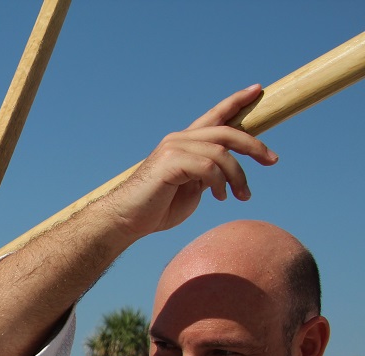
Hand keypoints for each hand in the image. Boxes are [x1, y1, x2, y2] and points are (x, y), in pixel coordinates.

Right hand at [102, 85, 278, 239]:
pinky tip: (219, 197)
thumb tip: (225, 172)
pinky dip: (220, 183)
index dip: (236, 102)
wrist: (126, 220)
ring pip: (222, 153)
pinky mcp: (170, 162)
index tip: (257, 90)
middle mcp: (178, 139)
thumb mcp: (191, 188)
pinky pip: (209, 167)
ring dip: (238, 176)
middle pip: (227, 132)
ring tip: (242, 195)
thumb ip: (207, 175)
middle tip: (272, 160)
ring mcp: (173, 148)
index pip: (214, 116)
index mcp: (183, 143)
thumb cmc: (155, 208)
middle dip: (254, 145)